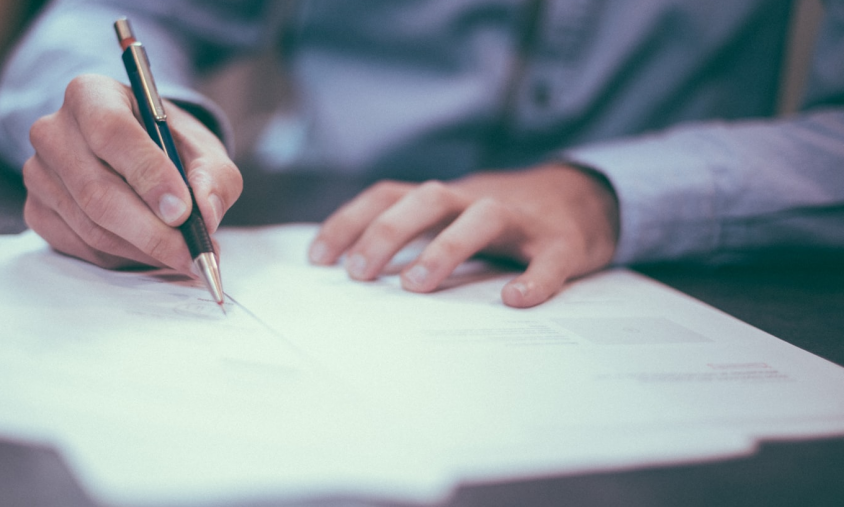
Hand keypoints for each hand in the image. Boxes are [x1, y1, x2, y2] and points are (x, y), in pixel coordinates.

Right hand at [22, 74, 241, 270]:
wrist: (137, 154)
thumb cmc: (169, 146)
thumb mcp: (203, 149)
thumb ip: (214, 176)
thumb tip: (206, 213)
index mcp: (91, 95)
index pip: (112, 132)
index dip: (148, 175)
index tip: (182, 211)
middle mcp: (53, 131)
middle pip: (97, 191)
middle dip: (152, 231)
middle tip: (192, 254)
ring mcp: (39, 174)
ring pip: (92, 227)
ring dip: (144, 250)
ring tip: (182, 255)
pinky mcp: (37, 211)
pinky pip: (82, 247)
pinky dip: (123, 258)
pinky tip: (150, 251)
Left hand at [308, 163, 619, 307]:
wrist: (585, 197)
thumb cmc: (502, 219)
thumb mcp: (453, 217)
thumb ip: (414, 235)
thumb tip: (354, 272)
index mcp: (445, 198)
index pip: (388, 195)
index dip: (350, 221)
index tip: (317, 259)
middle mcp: (477, 199)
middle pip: (428, 199)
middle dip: (388, 232)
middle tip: (359, 274)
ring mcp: (521, 219)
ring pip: (482, 218)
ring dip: (445, 248)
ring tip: (416, 286)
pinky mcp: (562, 242)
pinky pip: (549, 259)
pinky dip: (534, 278)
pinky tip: (515, 300)